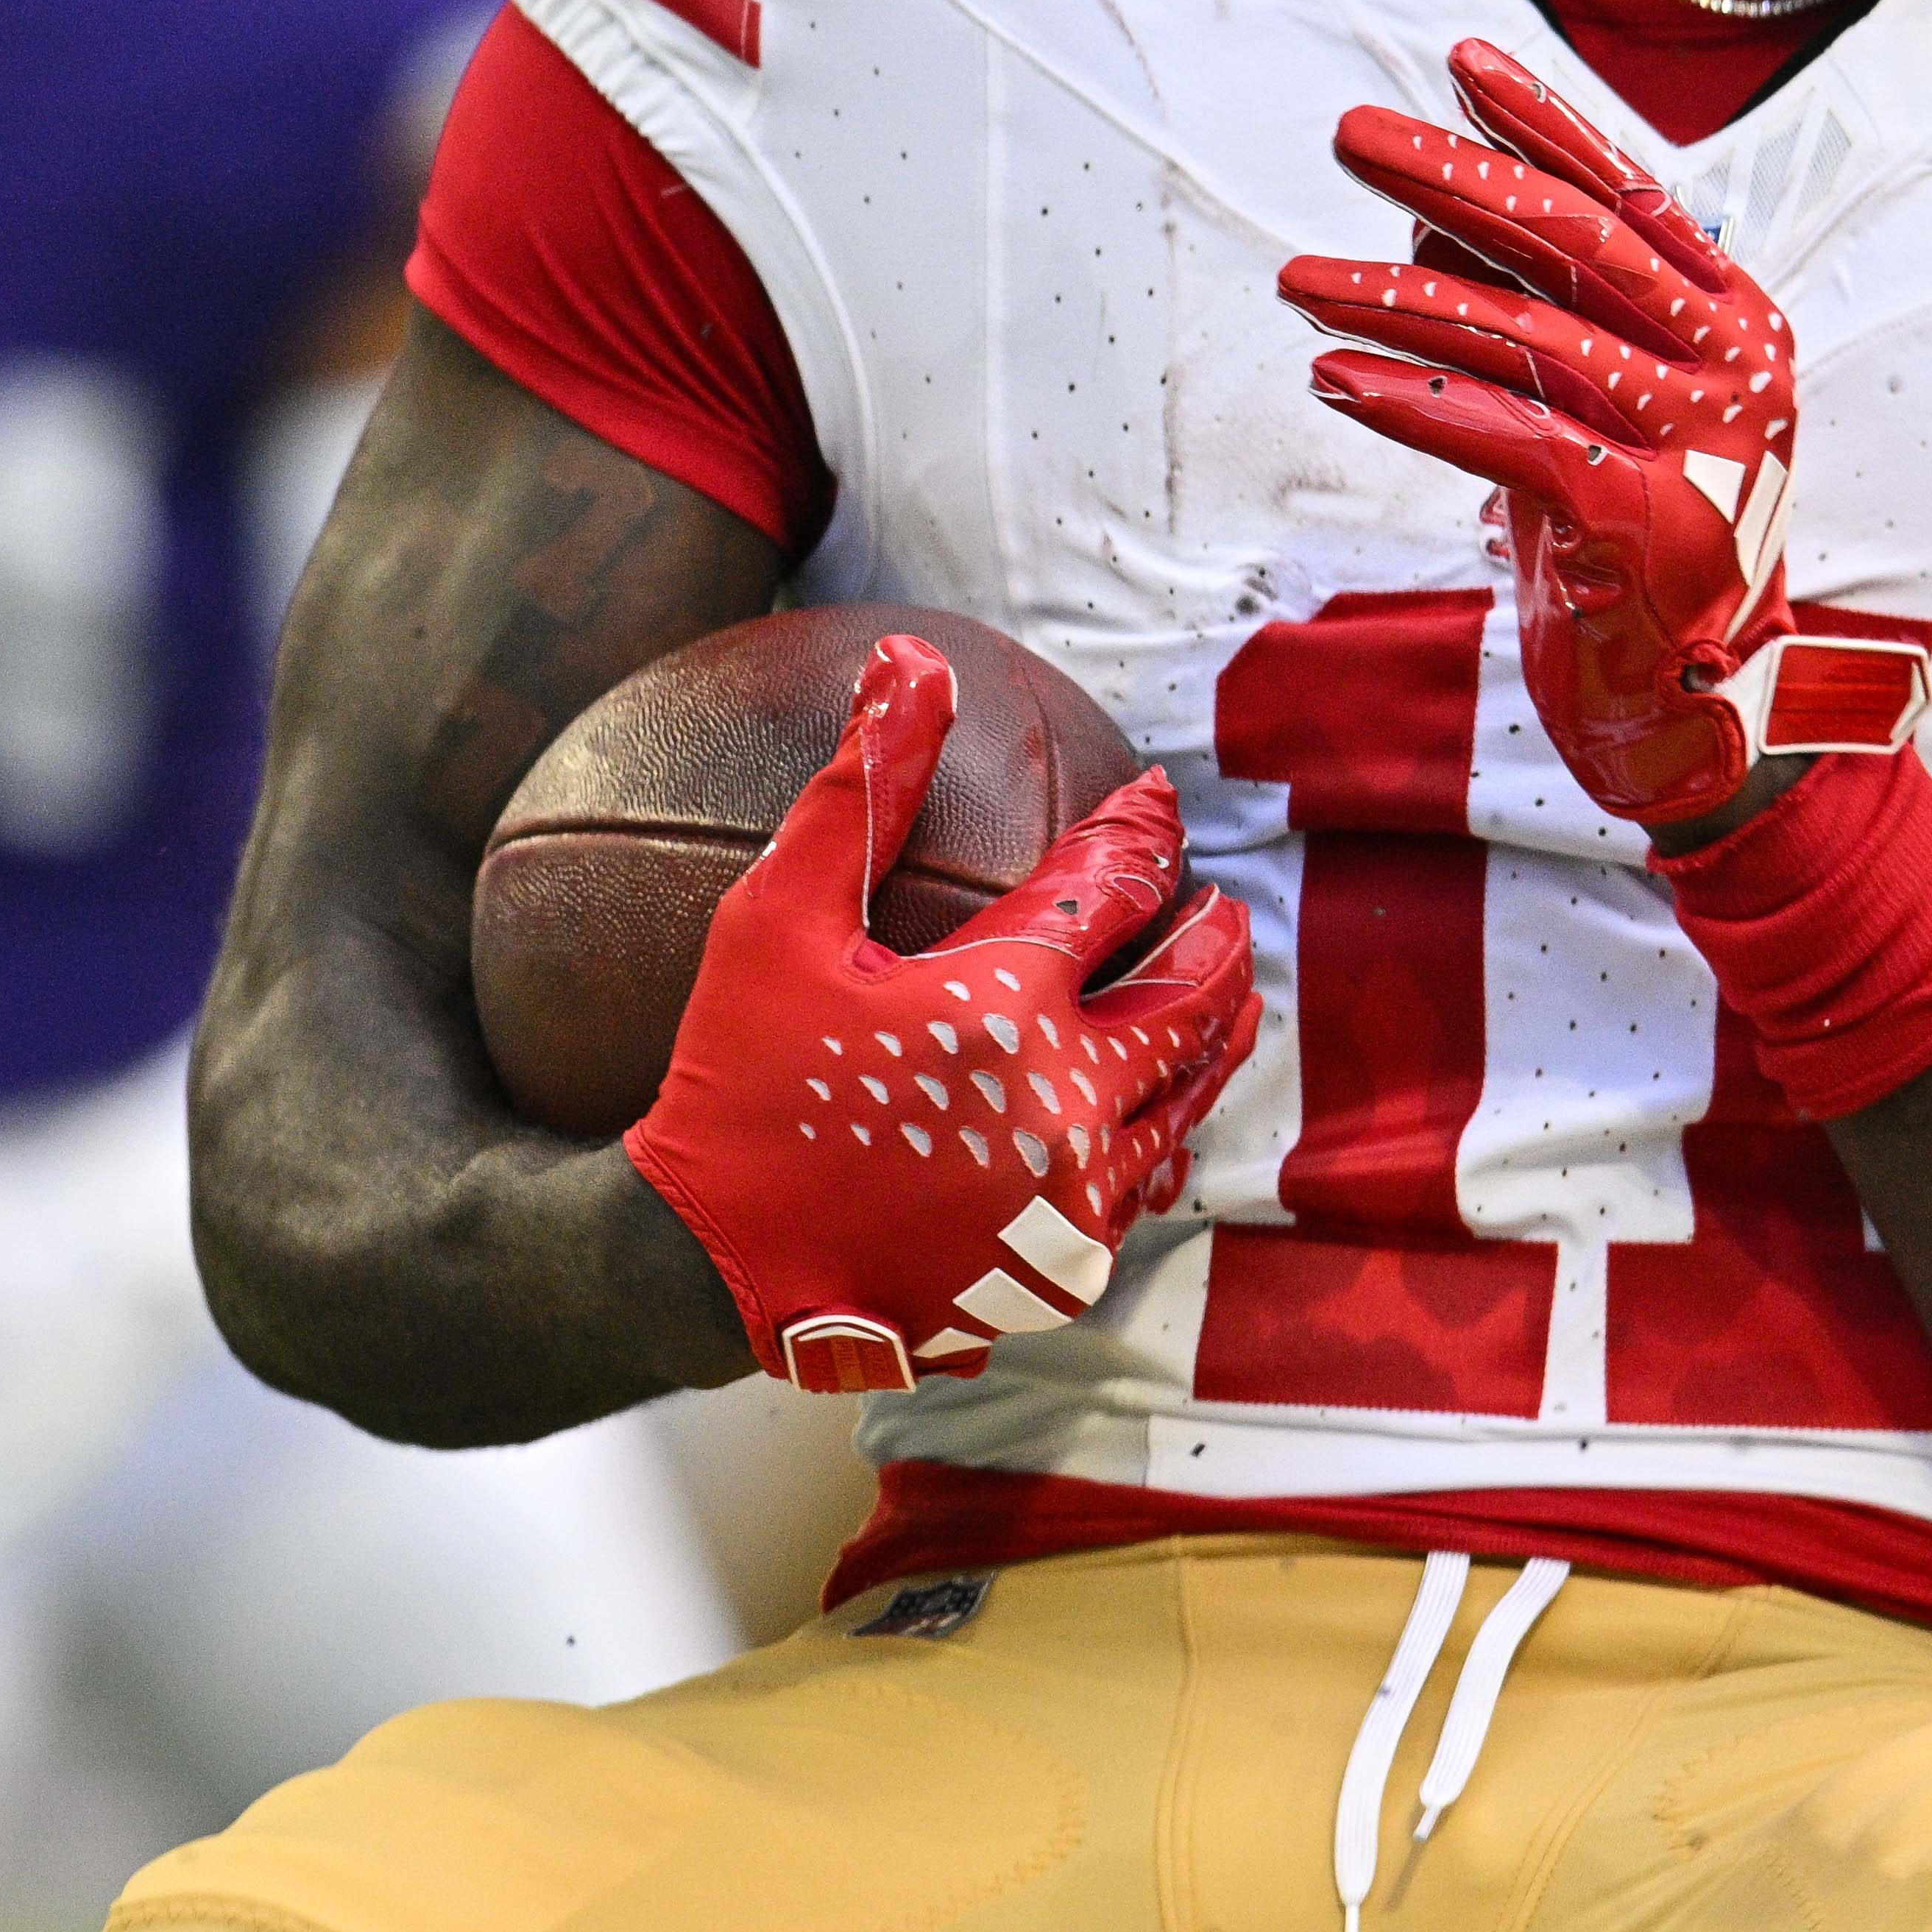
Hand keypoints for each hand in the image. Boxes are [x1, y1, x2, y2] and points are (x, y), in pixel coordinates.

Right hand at [618, 634, 1254, 1392]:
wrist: (708, 1271)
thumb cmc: (735, 1083)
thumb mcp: (774, 919)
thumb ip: (860, 789)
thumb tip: (912, 660)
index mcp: (1004, 1007)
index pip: (1114, 889)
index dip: (1142, 833)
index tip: (1154, 802)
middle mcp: (1065, 1106)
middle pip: (1191, 1001)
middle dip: (1216, 941)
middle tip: (1222, 909)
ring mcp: (1073, 1200)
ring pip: (1185, 1099)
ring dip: (1210, 1039)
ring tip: (1223, 999)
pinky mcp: (1062, 1271)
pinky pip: (1144, 1188)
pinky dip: (1161, 1133)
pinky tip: (1159, 1116)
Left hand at [1279, 38, 1926, 830]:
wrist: (1691, 712)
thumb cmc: (1636, 546)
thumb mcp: (1595, 412)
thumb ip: (1537, 315)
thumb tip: (1428, 221)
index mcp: (1737, 321)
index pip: (1631, 194)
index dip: (1542, 124)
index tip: (1456, 62)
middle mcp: (1735, 367)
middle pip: (1576, 243)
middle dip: (1454, 178)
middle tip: (1351, 136)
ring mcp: (1699, 445)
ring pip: (1530, 337)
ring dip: (1398, 297)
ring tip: (1299, 275)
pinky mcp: (1643, 525)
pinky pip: (1508, 440)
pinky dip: (1415, 401)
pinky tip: (1335, 375)